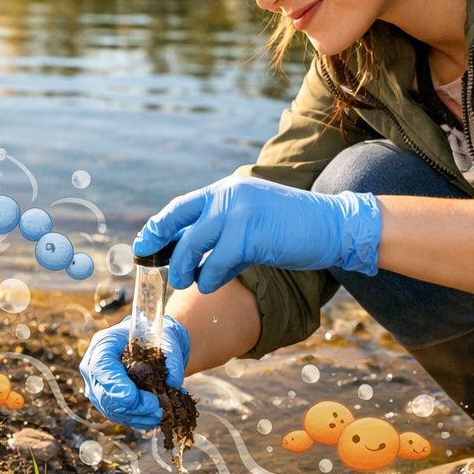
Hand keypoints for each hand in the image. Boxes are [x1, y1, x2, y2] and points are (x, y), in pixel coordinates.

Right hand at [79, 315, 190, 428]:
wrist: (151, 345)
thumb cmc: (155, 337)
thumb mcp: (165, 339)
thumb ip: (171, 357)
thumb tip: (174, 382)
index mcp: (103, 345)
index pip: (101, 368)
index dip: (115, 385)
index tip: (132, 398)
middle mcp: (94, 367)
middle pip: (104, 394)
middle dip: (131, 406)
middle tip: (156, 409)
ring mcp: (98, 387)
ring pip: (110, 409)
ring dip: (135, 416)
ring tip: (159, 416)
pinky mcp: (106, 401)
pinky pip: (117, 416)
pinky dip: (136, 420)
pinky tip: (153, 419)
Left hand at [136, 175, 382, 292]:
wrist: (330, 225)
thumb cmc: (291, 228)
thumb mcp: (251, 220)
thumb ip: (222, 230)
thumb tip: (188, 254)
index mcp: (226, 190)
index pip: (180, 207)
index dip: (158, 228)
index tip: (143, 245)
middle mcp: (228, 195)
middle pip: (178, 223)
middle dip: (161, 249)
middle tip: (157, 270)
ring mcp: (238, 212)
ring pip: (192, 246)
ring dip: (185, 269)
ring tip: (188, 281)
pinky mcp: (249, 235)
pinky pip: (215, 264)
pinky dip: (210, 279)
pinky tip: (213, 283)